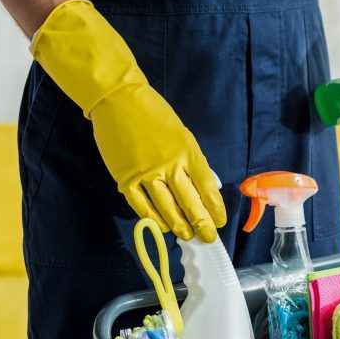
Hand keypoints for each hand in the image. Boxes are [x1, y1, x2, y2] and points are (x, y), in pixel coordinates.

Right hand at [32, 0, 225, 241]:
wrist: (118, 100)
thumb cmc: (153, 113)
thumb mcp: (182, 134)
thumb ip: (193, 159)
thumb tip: (206, 184)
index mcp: (188, 152)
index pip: (207, 187)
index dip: (215, 208)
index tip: (220, 221)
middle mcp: (170, 165)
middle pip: (190, 202)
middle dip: (201, 223)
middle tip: (207, 237)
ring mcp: (146, 174)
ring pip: (166, 208)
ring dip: (179, 225)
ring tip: (186, 235)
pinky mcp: (125, 179)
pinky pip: (141, 206)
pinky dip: (153, 219)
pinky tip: (162, 226)